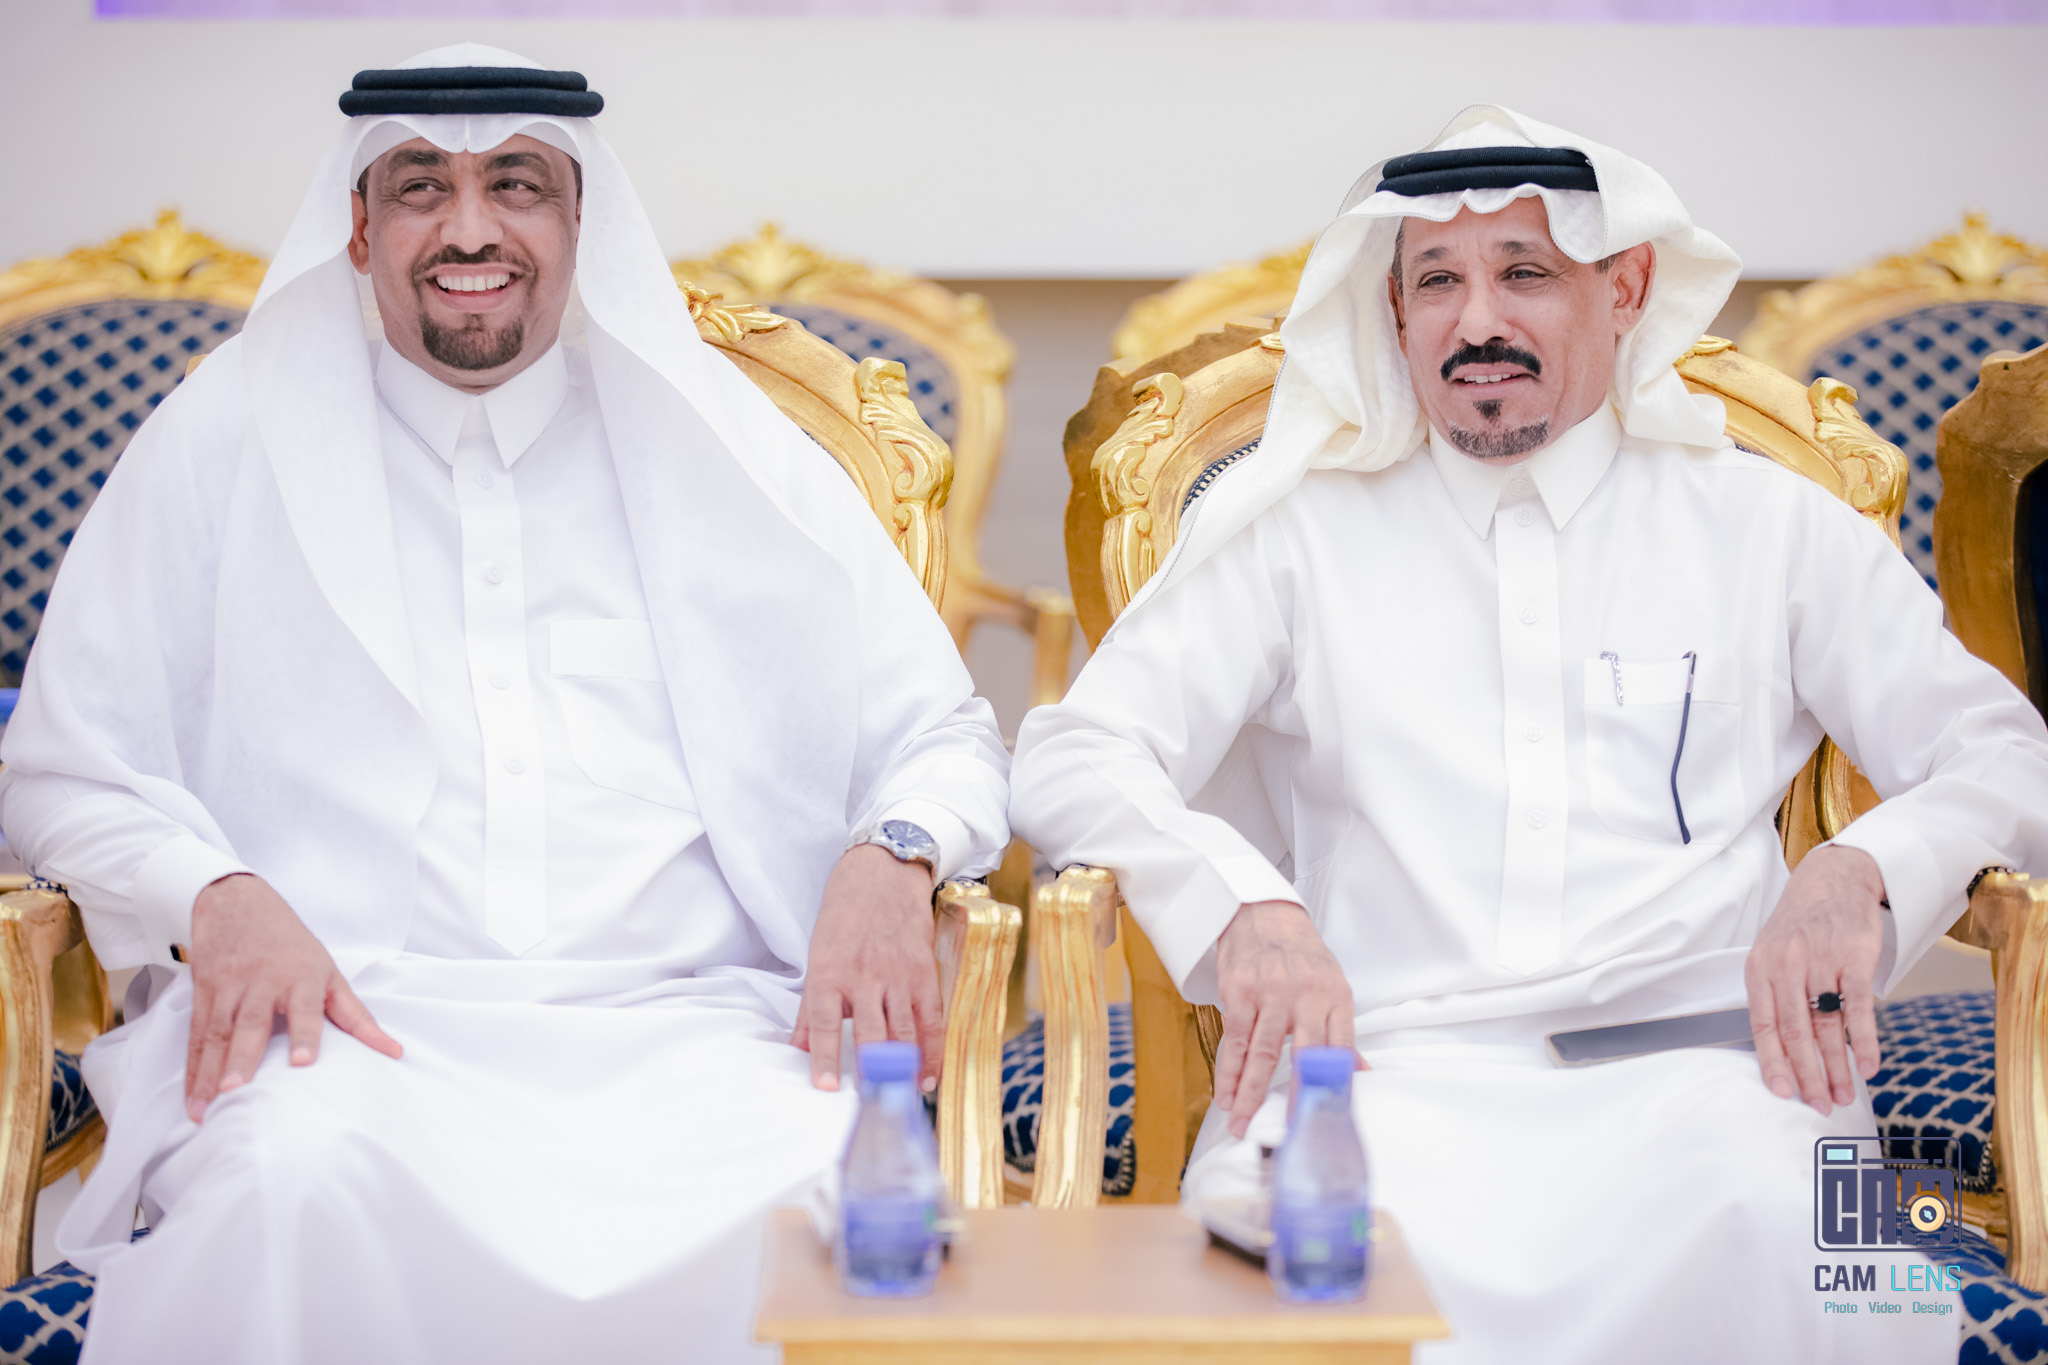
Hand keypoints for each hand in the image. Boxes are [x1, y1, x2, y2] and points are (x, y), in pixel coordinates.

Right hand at [185, 873, 401, 1121]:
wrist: (237, 901)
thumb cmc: (291, 943)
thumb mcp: (329, 972)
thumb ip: (356, 1016)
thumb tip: (393, 1050)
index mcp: (300, 976)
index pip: (305, 1008)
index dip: (305, 1034)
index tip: (303, 1062)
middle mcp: (261, 983)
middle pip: (250, 1024)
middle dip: (241, 1059)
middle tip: (236, 1091)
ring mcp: (228, 989)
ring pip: (216, 1035)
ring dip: (209, 1074)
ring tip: (205, 1109)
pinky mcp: (204, 995)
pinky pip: (197, 1037)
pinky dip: (193, 1070)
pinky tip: (194, 1098)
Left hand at [792, 845, 940, 1092]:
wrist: (882, 876)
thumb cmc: (843, 918)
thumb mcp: (816, 957)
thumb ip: (809, 1009)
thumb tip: (797, 1049)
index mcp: (829, 972)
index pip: (825, 1023)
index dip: (826, 1058)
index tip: (827, 1089)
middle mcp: (863, 976)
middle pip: (871, 1033)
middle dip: (872, 1072)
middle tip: (873, 1103)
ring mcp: (897, 975)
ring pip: (903, 1031)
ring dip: (904, 1068)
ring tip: (901, 1096)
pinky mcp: (923, 973)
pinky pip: (931, 1019)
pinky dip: (932, 1050)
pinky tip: (928, 1075)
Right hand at [1213, 899, 1357, 1139]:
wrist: (1262, 912)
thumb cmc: (1299, 955)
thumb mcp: (1331, 986)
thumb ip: (1340, 1032)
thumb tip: (1357, 1074)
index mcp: (1336, 997)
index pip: (1340, 1050)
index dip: (1334, 1087)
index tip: (1328, 1119)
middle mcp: (1306, 995)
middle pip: (1304, 1056)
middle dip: (1295, 1098)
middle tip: (1289, 1132)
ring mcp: (1271, 992)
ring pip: (1262, 1053)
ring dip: (1250, 1093)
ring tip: (1242, 1122)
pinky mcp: (1240, 991)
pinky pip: (1235, 1040)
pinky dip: (1229, 1071)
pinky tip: (1227, 1093)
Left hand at [1745, 845, 1886, 1113]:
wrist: (1834, 880)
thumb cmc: (1800, 926)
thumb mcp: (1773, 955)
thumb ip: (1775, 998)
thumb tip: (1782, 1051)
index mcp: (1760, 969)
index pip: (1763, 1026)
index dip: (1773, 1062)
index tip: (1782, 1092)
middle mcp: (1787, 966)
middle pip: (1795, 1032)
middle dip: (1808, 1075)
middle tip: (1819, 1104)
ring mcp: (1821, 962)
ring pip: (1827, 1026)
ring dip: (1837, 1066)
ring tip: (1844, 1094)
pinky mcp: (1854, 959)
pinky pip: (1858, 1008)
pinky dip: (1864, 1041)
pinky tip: (1869, 1065)